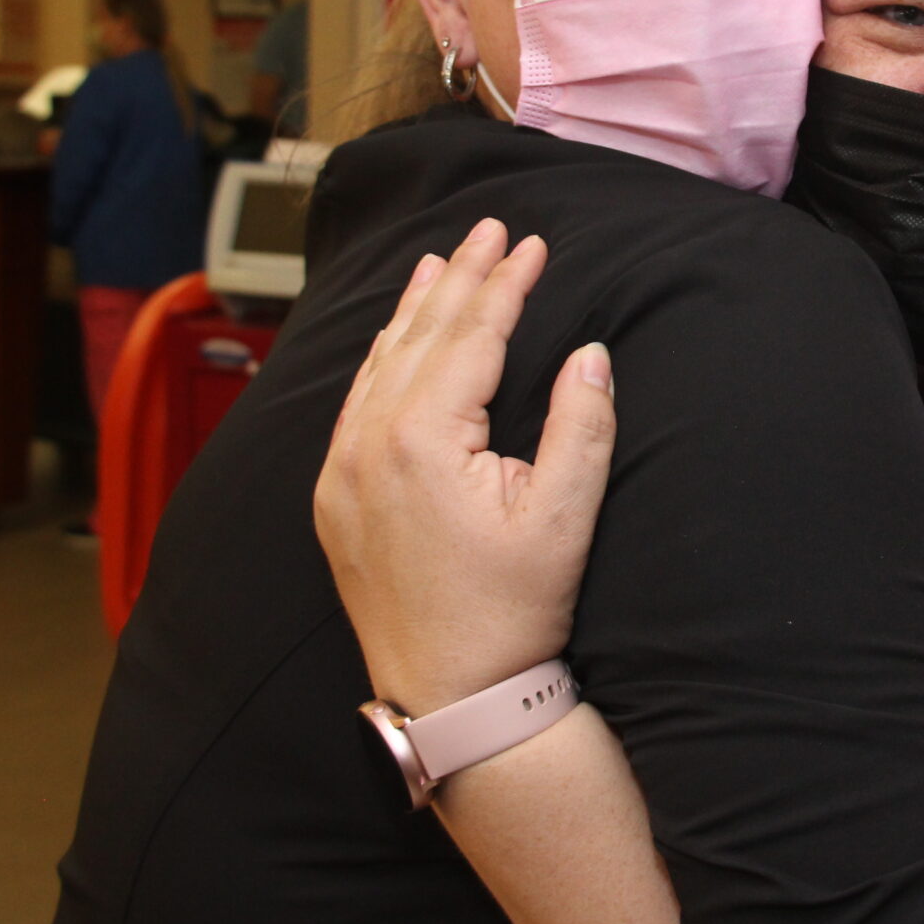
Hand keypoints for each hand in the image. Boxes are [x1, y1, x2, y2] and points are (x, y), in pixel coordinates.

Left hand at [315, 218, 616, 716]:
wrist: (452, 694)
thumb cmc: (512, 611)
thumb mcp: (566, 518)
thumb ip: (581, 426)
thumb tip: (590, 354)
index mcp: (422, 439)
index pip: (470, 337)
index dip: (505, 285)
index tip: (531, 244)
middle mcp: (368, 444)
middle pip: (420, 337)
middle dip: (460, 279)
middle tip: (488, 228)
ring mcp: (342, 472)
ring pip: (378, 364)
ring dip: (414, 310)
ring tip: (440, 262)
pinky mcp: (334, 499)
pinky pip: (354, 404)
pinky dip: (380, 360)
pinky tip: (395, 338)